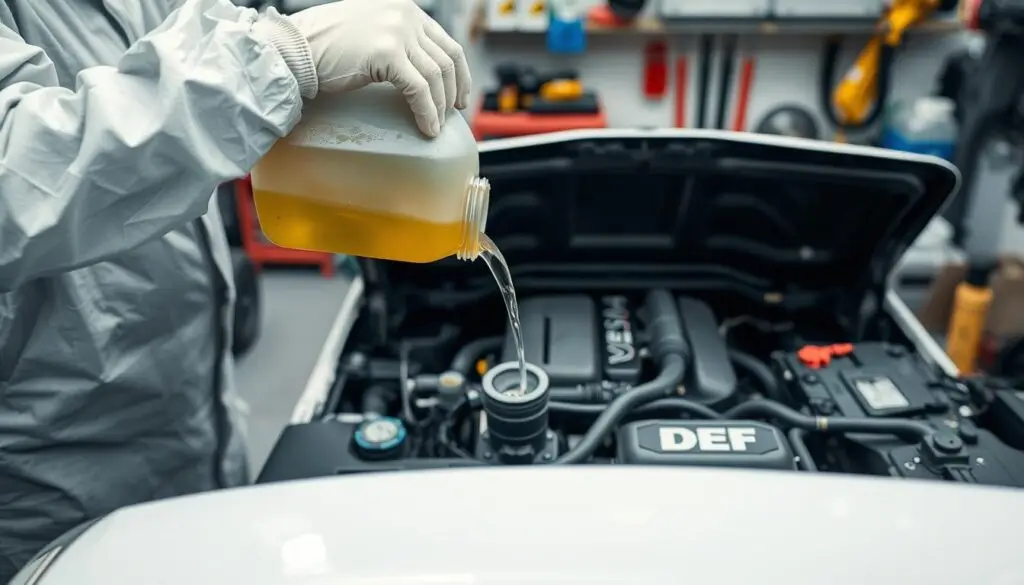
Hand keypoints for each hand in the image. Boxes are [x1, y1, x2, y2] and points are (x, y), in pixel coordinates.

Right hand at [289, 0, 471, 136]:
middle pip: (447, 58)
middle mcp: (405, 15)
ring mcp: (397, 31)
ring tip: (436, 126)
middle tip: (452, 114)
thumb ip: (396, 42)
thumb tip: (419, 70)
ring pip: (437, 75)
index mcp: (404, 8)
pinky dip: (427, 112)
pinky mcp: (387, 53)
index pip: (446, 41)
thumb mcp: (371, 33)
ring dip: (440, 106)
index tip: (459, 95)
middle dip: (454, 91)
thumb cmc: (323, 46)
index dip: (459, 73)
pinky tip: (427, 128)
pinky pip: (419, 89)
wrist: (294, 48)